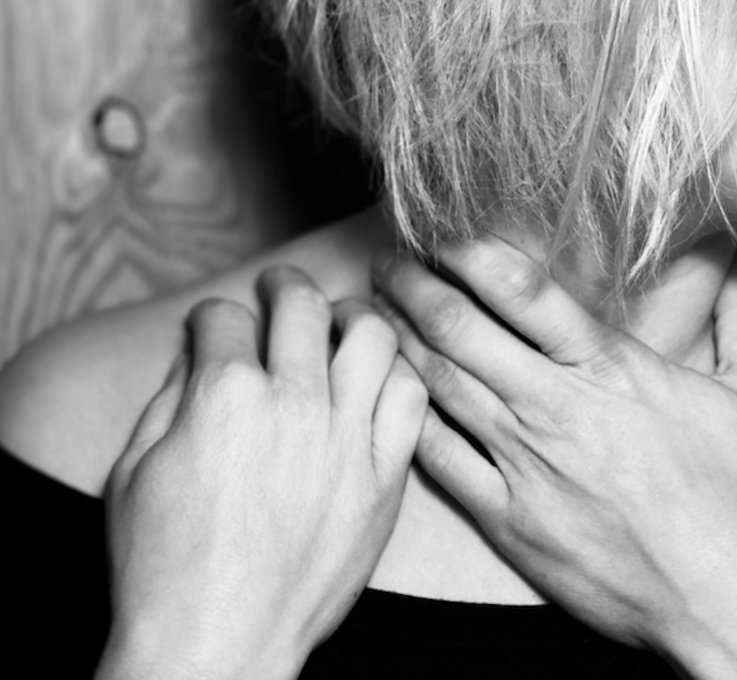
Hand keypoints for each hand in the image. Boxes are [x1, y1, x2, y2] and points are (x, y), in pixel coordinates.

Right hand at [97, 266, 425, 679]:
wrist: (219, 646)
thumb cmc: (163, 568)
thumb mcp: (133, 471)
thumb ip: (170, 396)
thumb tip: (198, 350)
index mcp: (224, 397)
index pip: (226, 317)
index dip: (213, 315)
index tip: (214, 324)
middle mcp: (294, 405)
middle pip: (303, 306)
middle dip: (284, 284)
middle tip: (280, 285)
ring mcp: (346, 440)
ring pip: (374, 336)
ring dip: (356, 314)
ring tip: (343, 317)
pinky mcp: (384, 478)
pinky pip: (412, 398)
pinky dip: (400, 373)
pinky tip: (383, 374)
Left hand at [370, 238, 736, 655]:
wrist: (732, 603)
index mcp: (612, 369)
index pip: (525, 292)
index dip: (473, 252)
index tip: (444, 231)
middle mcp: (556, 407)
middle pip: (463, 331)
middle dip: (415, 288)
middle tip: (386, 261)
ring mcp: (527, 466)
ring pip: (441, 387)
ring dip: (400, 342)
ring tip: (370, 312)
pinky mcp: (511, 521)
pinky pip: (441, 461)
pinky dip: (407, 421)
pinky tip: (386, 395)